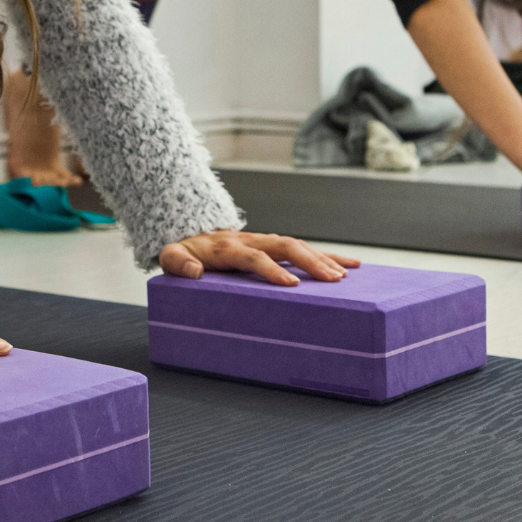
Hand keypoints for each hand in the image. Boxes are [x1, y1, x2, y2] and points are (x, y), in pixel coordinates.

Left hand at [160, 231, 361, 285]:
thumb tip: (193, 271)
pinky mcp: (274, 245)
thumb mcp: (171, 256)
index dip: (272, 270)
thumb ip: (177, 262)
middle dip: (310, 262)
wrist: (192, 235)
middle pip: (285, 246)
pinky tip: (350, 267)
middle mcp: (251, 240)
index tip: (291, 286)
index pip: (253, 256)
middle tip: (332, 280)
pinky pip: (303, 249)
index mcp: (227, 247)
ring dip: (323, 259)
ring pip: (298, 245)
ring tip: (346, 275)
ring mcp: (264, 241)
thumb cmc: (184, 253)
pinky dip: (327, 256)